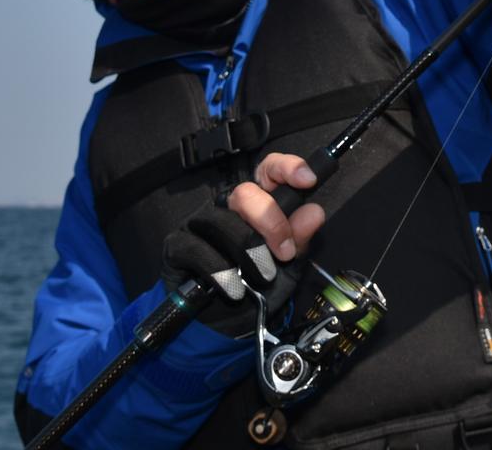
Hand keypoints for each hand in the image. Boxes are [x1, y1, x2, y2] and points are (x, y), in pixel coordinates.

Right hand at [161, 153, 324, 336]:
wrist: (224, 324)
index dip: (288, 168)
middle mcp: (228, 207)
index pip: (268, 170)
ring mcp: (200, 224)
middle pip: (245, 194)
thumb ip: (301, 239)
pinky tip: (234, 287)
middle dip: (271, 222)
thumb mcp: (288, 265)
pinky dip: (221, 271)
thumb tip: (314, 213)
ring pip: (222, 221)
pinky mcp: (177, 244)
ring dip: (248, 252)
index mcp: (258, 203)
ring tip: (264, 277)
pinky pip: (198, 249)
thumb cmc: (258, 286)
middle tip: (285, 252)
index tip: (309, 180)